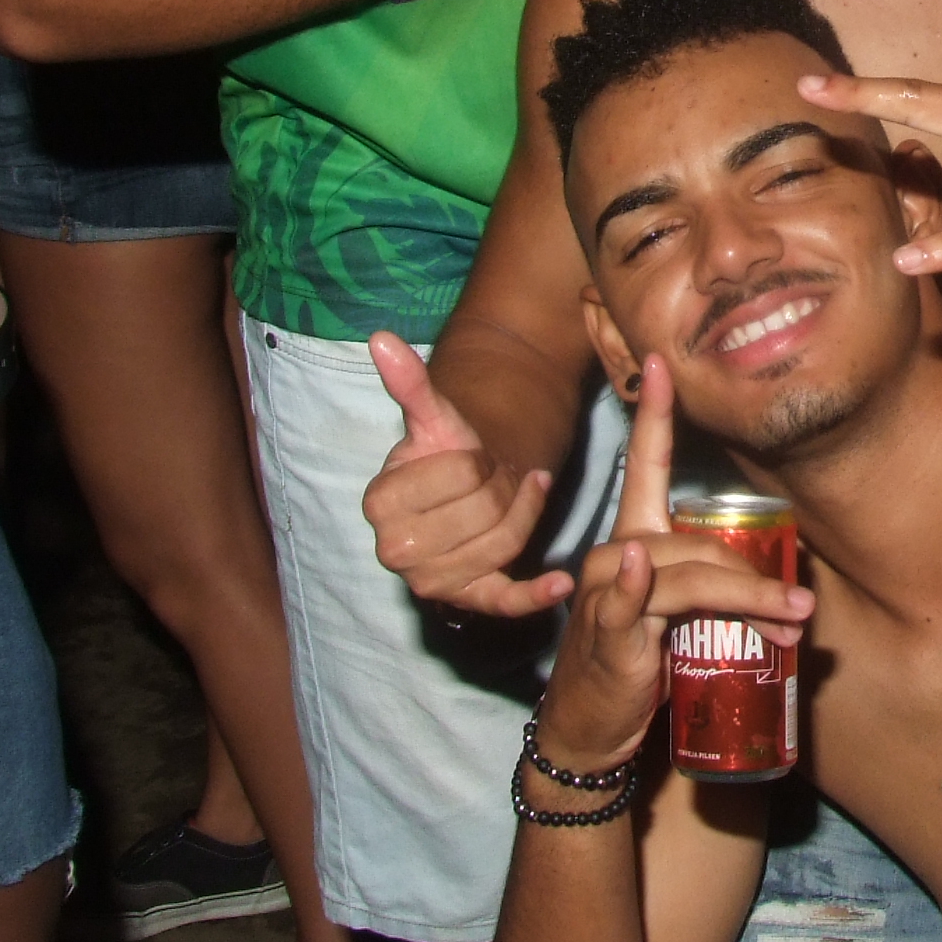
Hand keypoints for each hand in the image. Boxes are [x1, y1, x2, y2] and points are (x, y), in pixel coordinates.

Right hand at [365, 335, 569, 617]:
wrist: (460, 495)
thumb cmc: (444, 454)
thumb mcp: (432, 418)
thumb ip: (408, 383)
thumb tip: (380, 338)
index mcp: (380, 503)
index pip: (463, 474)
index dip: (481, 459)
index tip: (478, 454)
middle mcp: (395, 552)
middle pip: (486, 513)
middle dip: (505, 486)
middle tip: (505, 474)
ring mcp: (430, 582)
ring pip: (505, 545)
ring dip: (527, 513)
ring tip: (525, 491)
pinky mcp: (467, 603)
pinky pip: (503, 602)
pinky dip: (534, 596)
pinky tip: (561, 582)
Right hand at [534, 358, 814, 774]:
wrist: (591, 730)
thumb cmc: (638, 666)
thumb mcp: (686, 623)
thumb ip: (724, 594)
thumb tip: (793, 594)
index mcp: (634, 539)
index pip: (646, 467)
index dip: (654, 414)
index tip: (662, 362)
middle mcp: (619, 554)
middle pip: (702, 540)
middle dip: (759, 575)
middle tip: (805, 609)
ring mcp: (610, 591)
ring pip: (692, 573)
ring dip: (751, 597)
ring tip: (795, 622)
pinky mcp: (608, 631)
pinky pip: (635, 599)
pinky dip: (645, 588)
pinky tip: (650, 582)